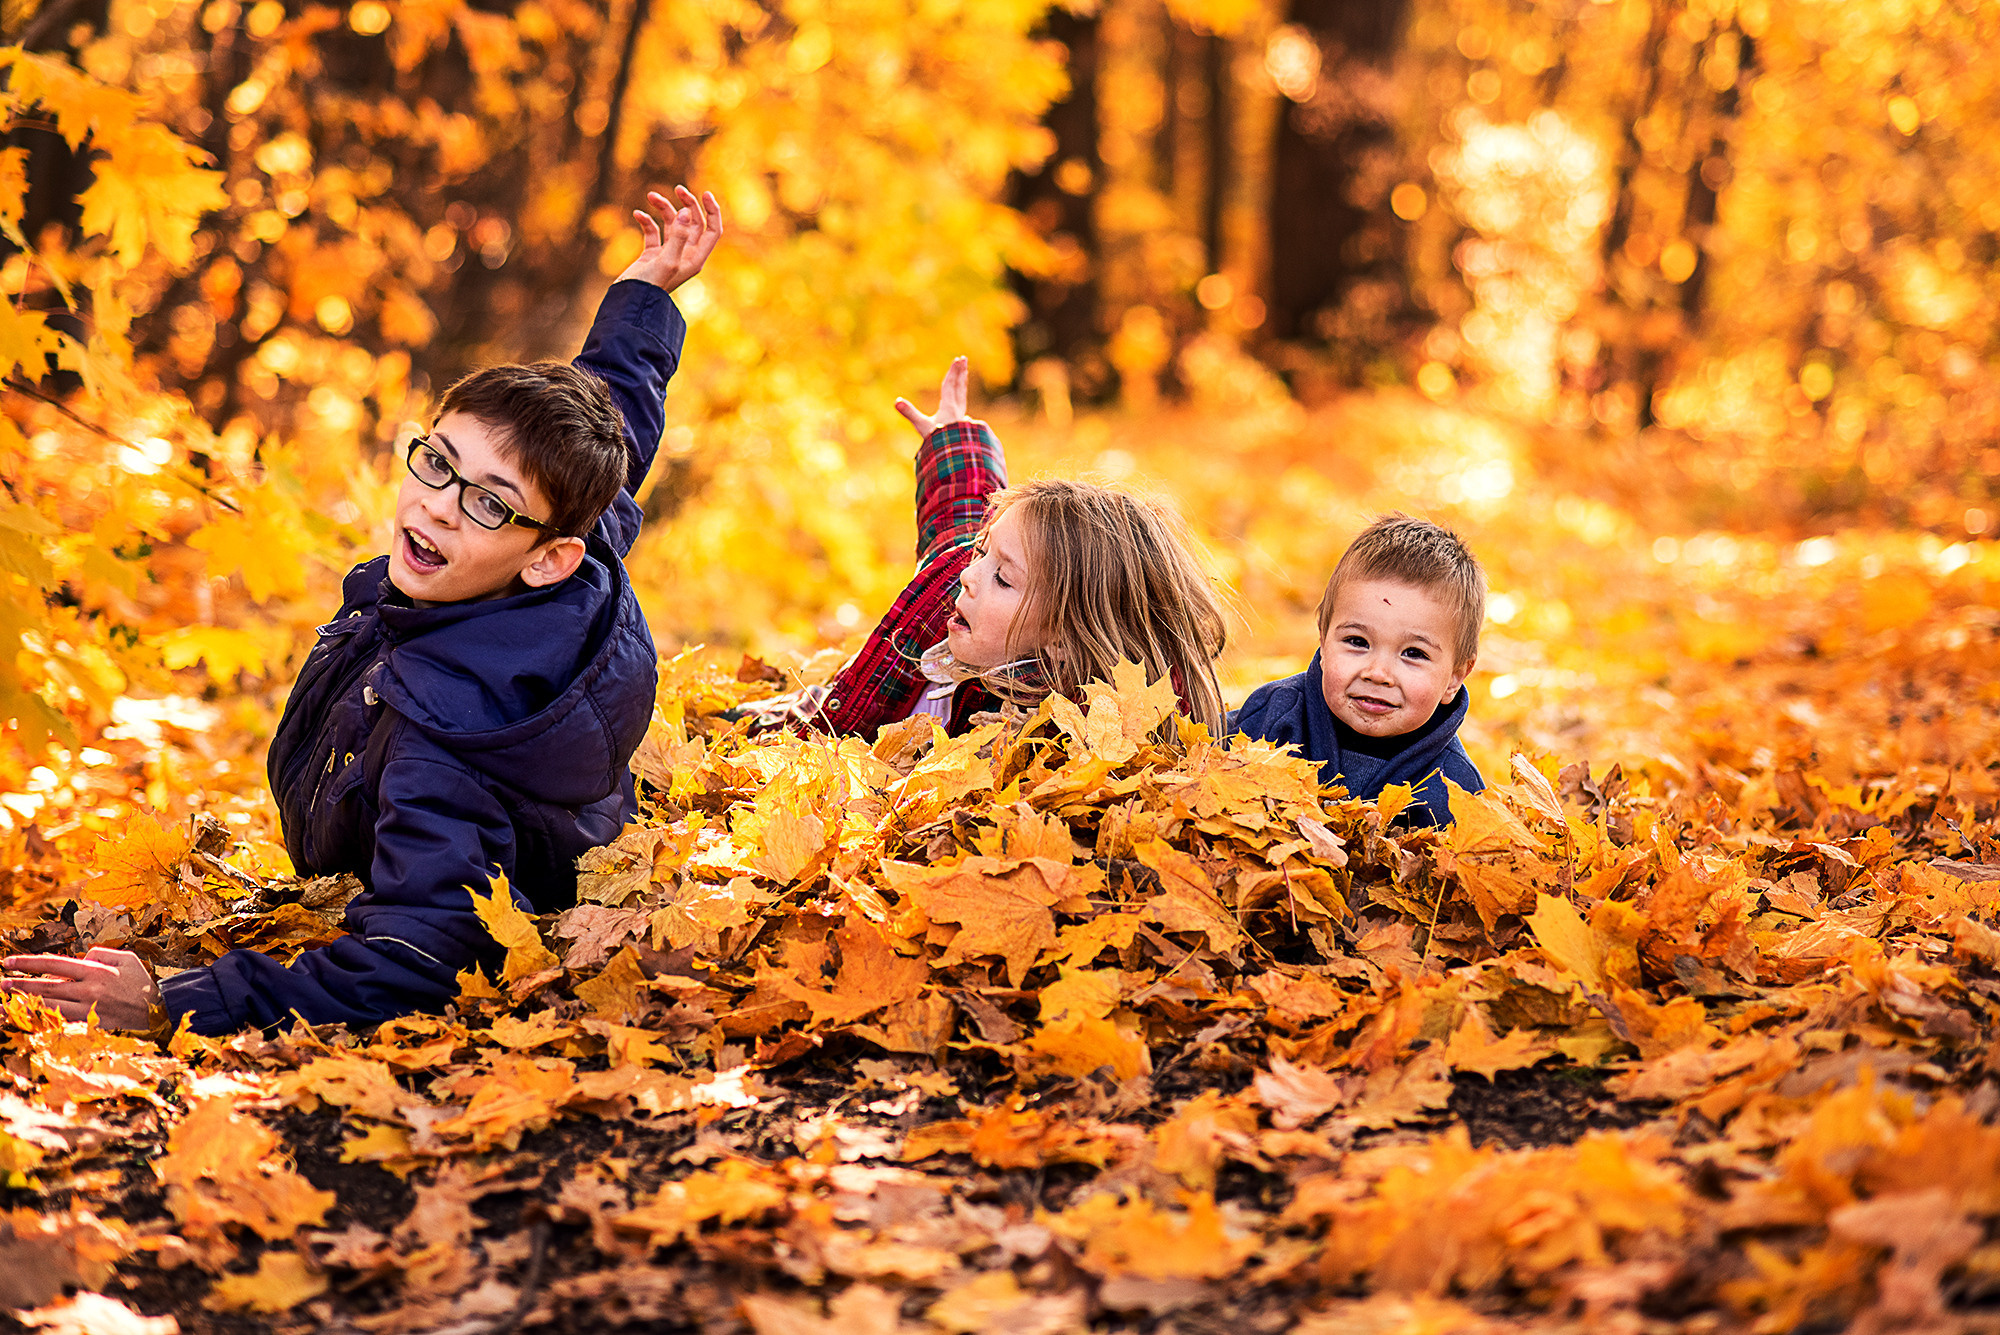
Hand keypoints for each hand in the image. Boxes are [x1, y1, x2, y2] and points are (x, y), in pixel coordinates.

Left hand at [0, 947, 161, 1031]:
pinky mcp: (89, 1026)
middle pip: (45, 987)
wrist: (160, 1013)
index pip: (54, 964)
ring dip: (24, 1005)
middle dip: (19, 985)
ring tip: (5, 1003)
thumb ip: (101, 952)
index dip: (28, 963)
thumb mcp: (127, 959)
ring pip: (48, 1007)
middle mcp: (88, 991)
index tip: (8, 962)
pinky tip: (27, 1019)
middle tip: (0, 984)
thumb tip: (80, 957)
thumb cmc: (143, 984)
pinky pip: (59, 1023)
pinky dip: (40, 1021)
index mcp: (96, 971)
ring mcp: (87, 1011)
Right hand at [615, 186, 724, 293]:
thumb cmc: (651, 286)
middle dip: (688, 204)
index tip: (705, 193)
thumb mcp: (667, 260)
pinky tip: (638, 214)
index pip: (712, 231)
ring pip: (672, 223)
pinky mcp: (652, 254)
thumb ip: (678, 236)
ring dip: (664, 208)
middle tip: (678, 189)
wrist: (630, 302)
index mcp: (695, 258)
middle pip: (693, 223)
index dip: (712, 212)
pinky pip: (653, 232)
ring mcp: (669, 254)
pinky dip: (647, 220)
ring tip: (651, 196)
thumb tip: (685, 212)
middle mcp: (685, 255)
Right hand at [895, 356, 969, 437]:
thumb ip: (910, 413)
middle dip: (960, 373)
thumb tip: (896, 401)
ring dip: (962, 384)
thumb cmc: (940, 443)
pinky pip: (962, 409)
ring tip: (964, 376)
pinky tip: (961, 405)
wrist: (956, 460)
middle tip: (963, 360)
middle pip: (959, 388)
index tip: (958, 359)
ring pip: (962, 397)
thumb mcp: (923, 427)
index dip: (953, 372)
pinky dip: (961, 401)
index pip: (950, 386)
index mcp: (949, 408)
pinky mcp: (963, 428)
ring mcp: (962, 419)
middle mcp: (958, 411)